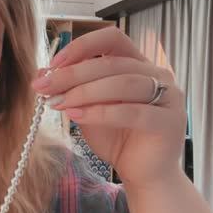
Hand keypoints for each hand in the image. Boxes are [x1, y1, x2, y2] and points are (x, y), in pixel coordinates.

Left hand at [32, 27, 186, 188]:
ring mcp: (169, 96)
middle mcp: (158, 75)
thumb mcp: (88, 109)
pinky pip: (132, 112)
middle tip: (44, 87)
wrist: (142, 174)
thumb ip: (73, 90)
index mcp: (139, 64)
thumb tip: (42, 73)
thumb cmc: (117, 139)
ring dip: (84, 92)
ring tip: (58, 103)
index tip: (52, 64)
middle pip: (111, 62)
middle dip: (72, 74)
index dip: (82, 46)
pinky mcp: (170, 121)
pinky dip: (101, 113)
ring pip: (122, 83)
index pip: (113, 38)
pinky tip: (77, 116)